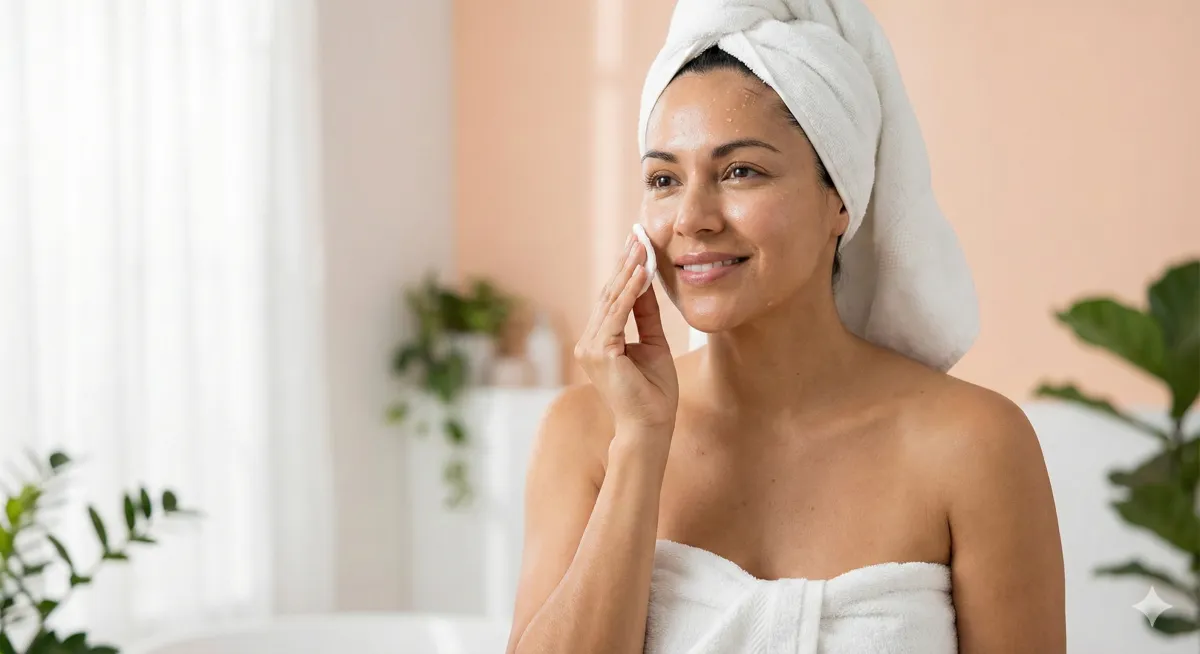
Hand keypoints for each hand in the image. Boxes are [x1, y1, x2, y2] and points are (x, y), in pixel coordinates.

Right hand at [574, 234, 678, 434]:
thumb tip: (647, 282)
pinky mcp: (600, 352)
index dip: (625, 271)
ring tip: (642, 246)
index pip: (612, 299)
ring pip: (612, 300)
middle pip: (609, 294)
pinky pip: (617, 314)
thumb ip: (646, 315)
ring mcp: (590, 347)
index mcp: (600, 341)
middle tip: (638, 234)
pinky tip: (642, 272)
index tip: (638, 245)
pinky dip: (631, 291)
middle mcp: (589, 342)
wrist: (650, 426)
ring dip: (629, 271)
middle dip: (625, 263)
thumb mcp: (654, 344)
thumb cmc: (654, 393)